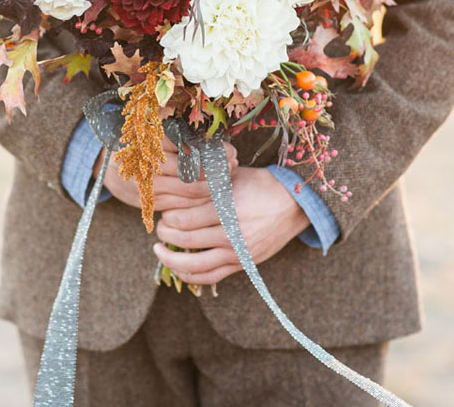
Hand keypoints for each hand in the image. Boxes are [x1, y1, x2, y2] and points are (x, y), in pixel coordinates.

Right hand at [93, 136, 237, 211]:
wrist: (108, 166)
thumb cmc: (138, 144)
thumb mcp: (155, 131)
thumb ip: (180, 135)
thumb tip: (215, 141)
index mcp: (151, 142)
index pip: (190, 149)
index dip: (214, 152)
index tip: (231, 151)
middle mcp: (149, 165)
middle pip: (193, 172)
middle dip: (217, 171)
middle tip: (233, 165)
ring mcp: (149, 187)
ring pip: (189, 192)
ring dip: (212, 188)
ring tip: (227, 179)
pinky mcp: (150, 203)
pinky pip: (180, 206)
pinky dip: (198, 202)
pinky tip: (212, 195)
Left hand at [153, 166, 310, 285]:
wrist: (294, 204)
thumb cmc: (261, 184)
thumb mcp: (232, 176)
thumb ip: (206, 183)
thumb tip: (175, 185)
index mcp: (228, 207)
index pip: (185, 218)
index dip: (168, 217)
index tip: (165, 211)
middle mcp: (232, 232)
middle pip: (186, 240)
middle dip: (166, 234)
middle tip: (159, 228)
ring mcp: (238, 252)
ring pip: (195, 265)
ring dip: (171, 259)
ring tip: (159, 250)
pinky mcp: (243, 264)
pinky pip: (211, 277)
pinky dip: (190, 275)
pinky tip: (178, 267)